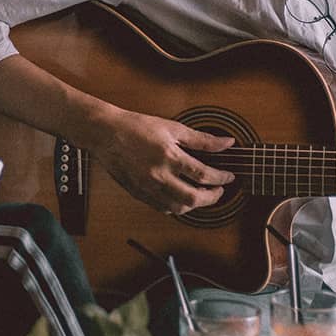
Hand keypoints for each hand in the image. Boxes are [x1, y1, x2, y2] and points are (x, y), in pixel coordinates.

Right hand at [92, 109, 236, 215]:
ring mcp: (148, 188)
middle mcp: (159, 176)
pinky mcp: (139, 194)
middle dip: (212, 197)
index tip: (228, 177)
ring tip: (201, 194)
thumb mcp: (172, 127)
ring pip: (178, 208)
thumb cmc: (136, 127)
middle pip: (193, 198)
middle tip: (219, 190)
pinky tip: (180, 198)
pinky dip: (176, 207)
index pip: (204, 175)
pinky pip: (162, 208)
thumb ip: (201, 139)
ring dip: (195, 204)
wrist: (106, 134)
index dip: (221, 178)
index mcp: (169, 157)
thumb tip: (226, 143)